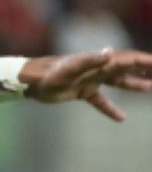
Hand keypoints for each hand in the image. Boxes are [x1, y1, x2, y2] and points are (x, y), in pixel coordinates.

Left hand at [23, 48, 151, 121]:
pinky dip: (111, 109)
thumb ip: (90, 60)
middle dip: (144, 68)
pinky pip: (100, 101)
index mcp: (99, 61)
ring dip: (134, 84)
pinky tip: (121, 119)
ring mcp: (90, 80)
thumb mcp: (71, 68)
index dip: (146, 61)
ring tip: (149, 88)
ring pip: (117, 82)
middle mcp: (97, 68)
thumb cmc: (50, 73)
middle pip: (127, 68)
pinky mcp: (81, 92)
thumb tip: (109, 52)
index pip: (129, 59)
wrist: (31, 81)